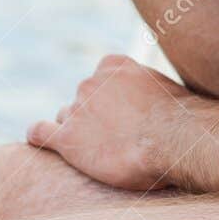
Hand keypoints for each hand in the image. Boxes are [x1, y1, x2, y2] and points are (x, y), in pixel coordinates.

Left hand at [26, 54, 188, 189]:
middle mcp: (90, 83)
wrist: (175, 139)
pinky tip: (40, 140)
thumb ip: (143, 90)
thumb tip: (147, 103)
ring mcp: (77, 109)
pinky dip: (38, 135)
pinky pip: (40, 133)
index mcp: (112, 66)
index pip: (98, 81)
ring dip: (79, 134)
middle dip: (94, 119)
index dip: (108, 102)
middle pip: (81, 102)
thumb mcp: (163, 89)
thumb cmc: (180, 120)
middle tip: (119, 141)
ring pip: (67, 120)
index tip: (122, 117)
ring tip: (105, 153)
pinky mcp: (69, 138)